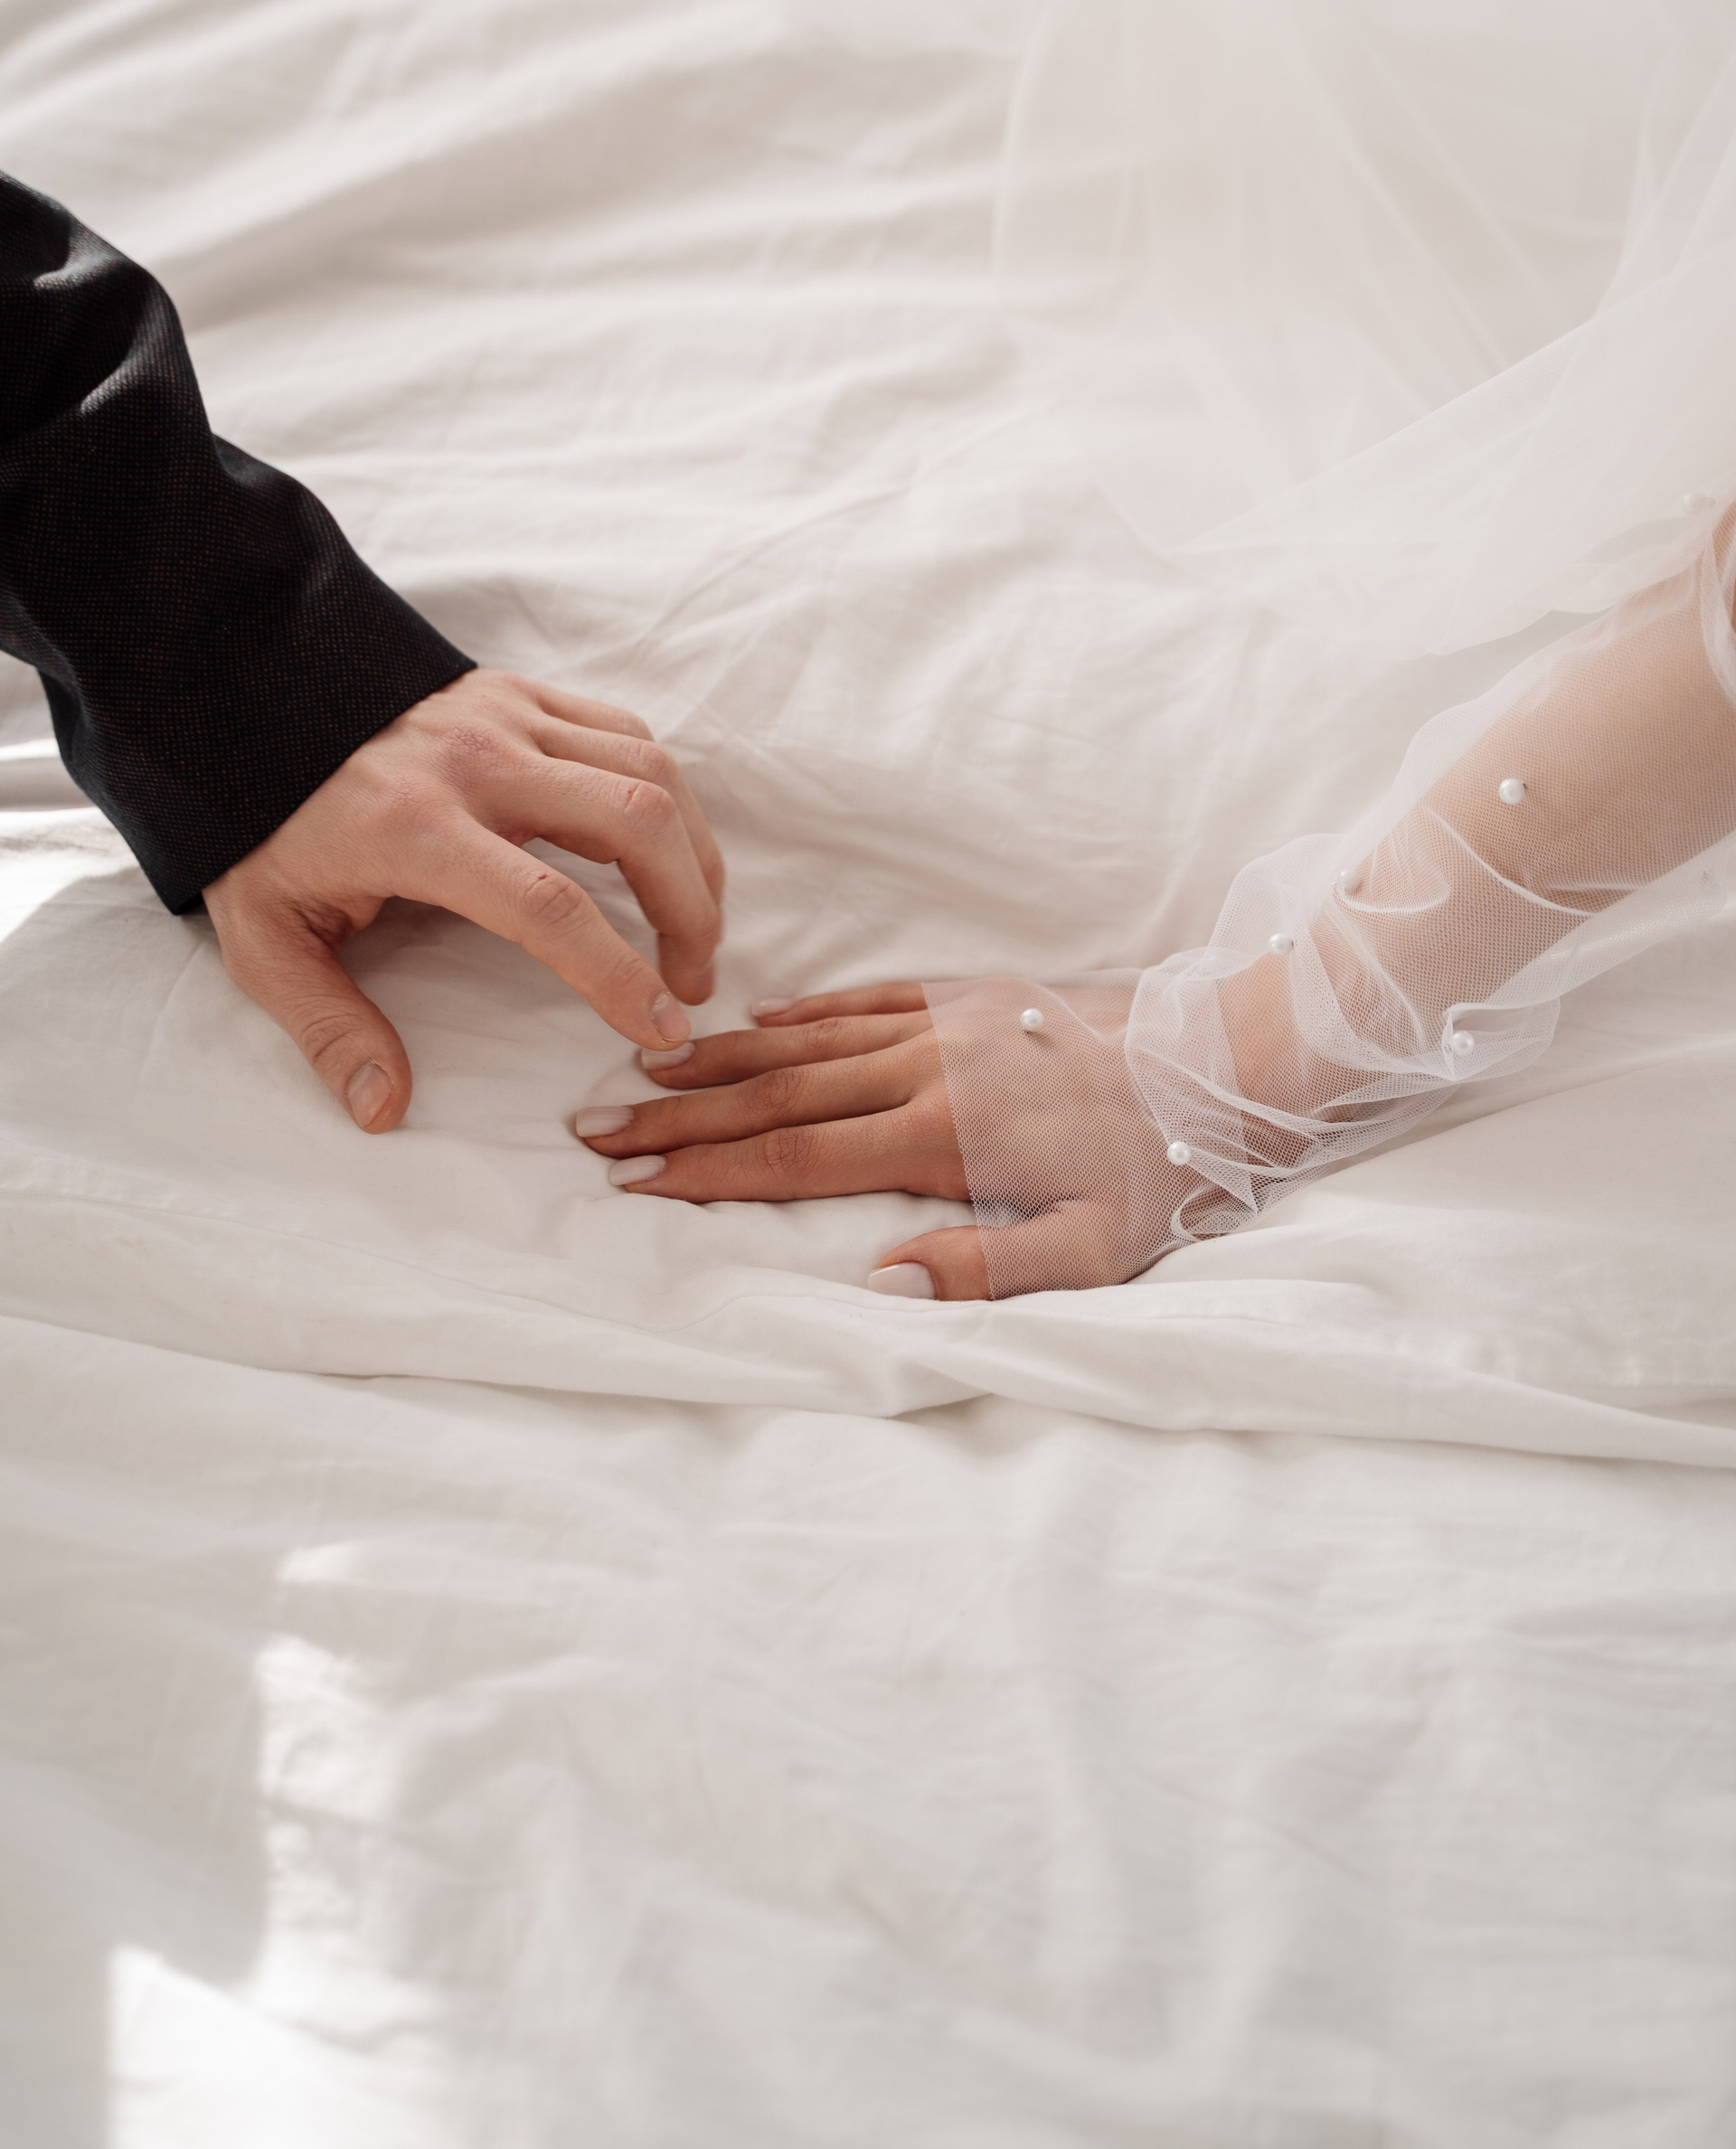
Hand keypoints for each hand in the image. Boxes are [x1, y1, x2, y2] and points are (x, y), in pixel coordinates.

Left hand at [205, 670, 723, 1130]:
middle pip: (636, 819)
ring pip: (649, 768)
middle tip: (694, 976)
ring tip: (694, 918)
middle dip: (692, 906)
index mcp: (417, 828)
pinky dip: (662, 791)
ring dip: (693, 850)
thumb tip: (383, 1108)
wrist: (244, 705)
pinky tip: (657, 843)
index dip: (619, 974)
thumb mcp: (268, 940)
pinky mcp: (519, 692)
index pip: (550, 906)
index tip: (661, 1026)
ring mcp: (506, 716)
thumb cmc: (264, 828)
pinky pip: (623, 731)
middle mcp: (478, 763)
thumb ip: (327, 1027)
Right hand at [574, 979, 1188, 1298]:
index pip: (794, 1161)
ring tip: (642, 1068)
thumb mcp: (1090, 1251)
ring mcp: (945, 1023)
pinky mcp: (973, 995)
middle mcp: (925, 1069)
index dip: (705, 1174)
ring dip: (721, 1059)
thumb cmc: (1161, 1172)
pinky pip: (868, 999)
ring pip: (808, 1042)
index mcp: (940, 1136)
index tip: (629, 1181)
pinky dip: (806, 1010)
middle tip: (593, 1129)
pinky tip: (758, 1017)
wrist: (1226, 1062)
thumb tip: (874, 1281)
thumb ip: (981, 1270)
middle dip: (679, 1116)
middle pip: (777, 1097)